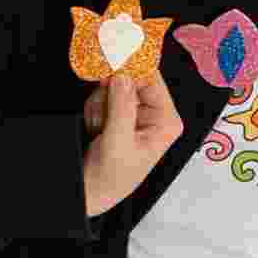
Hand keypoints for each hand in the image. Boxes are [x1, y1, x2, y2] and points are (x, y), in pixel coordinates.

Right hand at [82, 73, 183, 217]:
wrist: (91, 194)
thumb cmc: (111, 178)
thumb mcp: (118, 143)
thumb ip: (122, 107)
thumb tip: (124, 75)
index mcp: (166, 120)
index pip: (152, 79)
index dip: (130, 68)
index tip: (111, 63)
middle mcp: (154, 113)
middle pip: (129, 79)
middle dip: (109, 96)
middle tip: (102, 117)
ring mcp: (134, 112)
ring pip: (111, 86)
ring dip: (100, 106)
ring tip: (99, 131)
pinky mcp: (118, 114)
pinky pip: (101, 96)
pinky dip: (94, 110)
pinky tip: (96, 130)